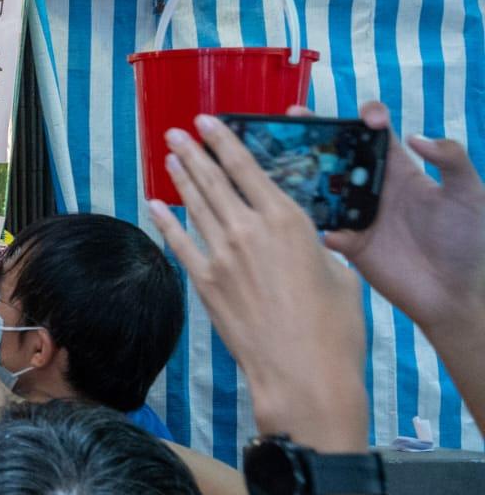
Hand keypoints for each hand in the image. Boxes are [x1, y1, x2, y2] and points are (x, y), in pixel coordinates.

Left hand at [149, 115, 367, 451]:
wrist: (303, 373)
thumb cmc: (334, 328)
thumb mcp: (339, 272)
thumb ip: (316, 247)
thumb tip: (305, 241)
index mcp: (288, 220)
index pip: (249, 168)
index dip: (226, 141)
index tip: (210, 122)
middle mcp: (249, 230)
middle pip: (214, 181)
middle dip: (195, 152)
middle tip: (178, 131)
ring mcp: (222, 256)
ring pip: (195, 205)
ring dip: (181, 178)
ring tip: (170, 154)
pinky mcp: (205, 283)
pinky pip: (179, 243)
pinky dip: (166, 221)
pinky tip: (155, 204)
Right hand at [295, 101, 484, 336]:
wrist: (455, 294)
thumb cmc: (469, 242)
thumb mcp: (470, 194)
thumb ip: (452, 160)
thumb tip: (416, 138)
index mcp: (400, 170)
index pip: (376, 135)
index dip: (367, 118)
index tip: (364, 118)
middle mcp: (373, 188)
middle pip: (338, 153)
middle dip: (315, 133)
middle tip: (293, 118)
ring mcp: (358, 215)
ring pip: (322, 187)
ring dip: (303, 173)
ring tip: (282, 161)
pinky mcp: (350, 244)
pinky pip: (325, 228)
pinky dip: (316, 223)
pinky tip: (313, 219)